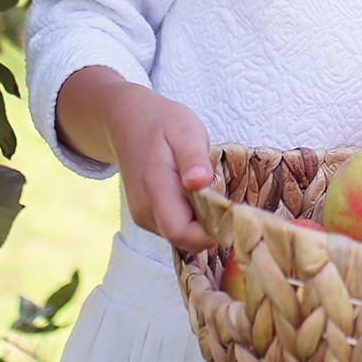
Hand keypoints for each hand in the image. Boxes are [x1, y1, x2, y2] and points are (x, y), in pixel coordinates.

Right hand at [110, 89, 217, 253]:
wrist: (128, 123)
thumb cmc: (161, 123)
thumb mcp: (185, 130)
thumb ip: (193, 157)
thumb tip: (200, 182)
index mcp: (155, 188)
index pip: (181, 232)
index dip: (210, 233)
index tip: (233, 214)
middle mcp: (144, 210)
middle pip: (184, 239)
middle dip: (211, 228)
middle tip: (228, 200)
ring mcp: (143, 216)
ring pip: (181, 236)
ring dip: (202, 223)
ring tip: (210, 191)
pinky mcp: (146, 217)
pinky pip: (175, 228)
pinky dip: (192, 218)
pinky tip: (197, 195)